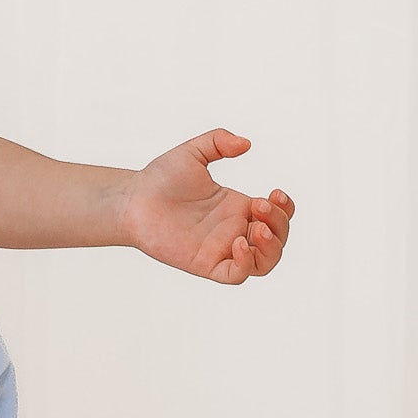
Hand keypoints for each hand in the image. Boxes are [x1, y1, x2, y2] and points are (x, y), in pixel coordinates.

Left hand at [119, 128, 293, 283]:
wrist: (132, 199)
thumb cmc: (159, 179)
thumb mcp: (193, 153)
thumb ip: (218, 142)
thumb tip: (246, 144)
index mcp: (236, 206)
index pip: (277, 215)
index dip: (285, 208)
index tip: (274, 192)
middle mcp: (233, 229)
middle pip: (277, 239)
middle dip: (279, 223)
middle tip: (258, 204)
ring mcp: (221, 248)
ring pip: (264, 262)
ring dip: (272, 247)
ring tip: (257, 228)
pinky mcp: (205, 263)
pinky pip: (236, 275)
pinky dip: (246, 264)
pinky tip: (238, 242)